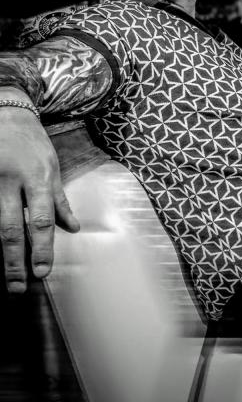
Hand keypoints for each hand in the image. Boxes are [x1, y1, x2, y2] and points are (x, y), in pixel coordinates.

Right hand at [0, 107, 79, 291]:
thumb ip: (59, 200)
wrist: (6, 113)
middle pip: (9, 228)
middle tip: (18, 287)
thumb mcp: (52, 166)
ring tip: (6, 277)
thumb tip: (74, 228)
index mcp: (37, 179)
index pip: (40, 220)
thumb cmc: (32, 142)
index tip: (42, 272)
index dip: (41, 248)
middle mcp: (11, 182)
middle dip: (14, 261)